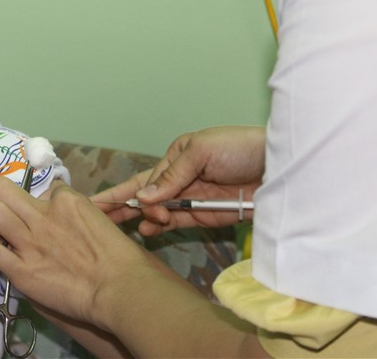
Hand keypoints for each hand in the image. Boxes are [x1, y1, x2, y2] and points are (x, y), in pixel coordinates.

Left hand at [0, 177, 155, 332]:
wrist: (120, 289)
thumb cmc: (120, 258)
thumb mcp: (100, 218)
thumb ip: (75, 211)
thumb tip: (59, 206)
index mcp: (66, 201)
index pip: (43, 187)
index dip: (43, 200)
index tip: (47, 212)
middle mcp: (43, 216)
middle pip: (0, 188)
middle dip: (0, 195)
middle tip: (6, 209)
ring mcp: (30, 242)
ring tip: (2, 233)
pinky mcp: (21, 270)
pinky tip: (2, 256)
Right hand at [92, 126, 264, 234]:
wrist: (281, 168)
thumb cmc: (242, 148)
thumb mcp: (202, 151)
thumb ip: (171, 176)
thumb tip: (143, 196)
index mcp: (177, 157)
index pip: (144, 178)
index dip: (121, 191)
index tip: (95, 202)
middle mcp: (181, 178)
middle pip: (145, 196)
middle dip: (122, 206)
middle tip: (99, 218)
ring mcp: (192, 199)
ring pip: (159, 211)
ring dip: (147, 217)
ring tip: (146, 223)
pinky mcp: (206, 216)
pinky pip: (177, 223)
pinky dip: (161, 226)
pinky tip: (148, 229)